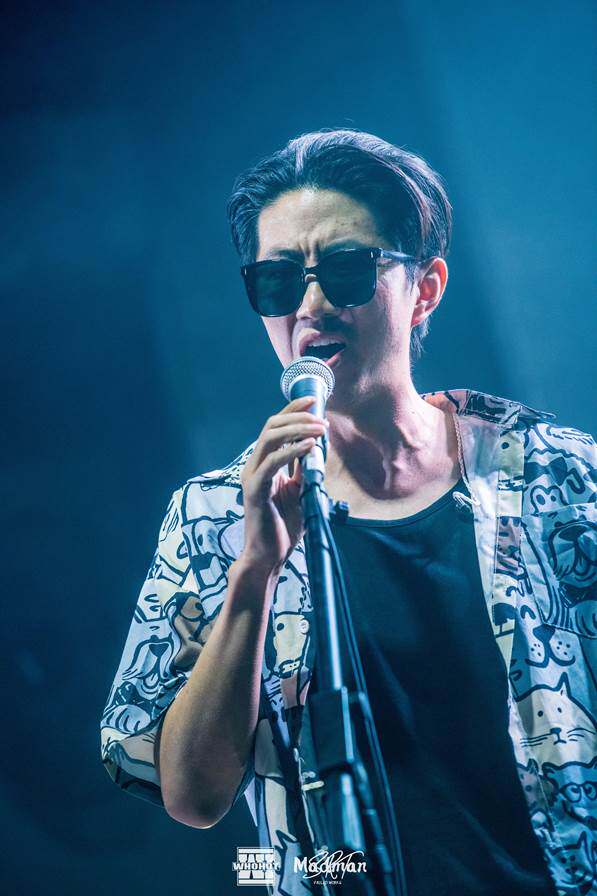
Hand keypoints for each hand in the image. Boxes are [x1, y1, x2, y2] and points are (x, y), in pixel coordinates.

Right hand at [240, 395, 328, 574]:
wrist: (269, 556)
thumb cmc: (284, 527)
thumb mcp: (300, 492)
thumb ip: (304, 471)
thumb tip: (317, 449)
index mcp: (263, 464)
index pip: (275, 428)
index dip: (293, 411)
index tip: (314, 400)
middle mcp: (254, 465)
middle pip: (271, 427)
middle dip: (297, 416)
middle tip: (321, 416)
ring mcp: (252, 476)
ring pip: (270, 439)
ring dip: (297, 429)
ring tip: (320, 429)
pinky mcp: (254, 490)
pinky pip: (273, 463)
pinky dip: (292, 450)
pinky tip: (310, 447)